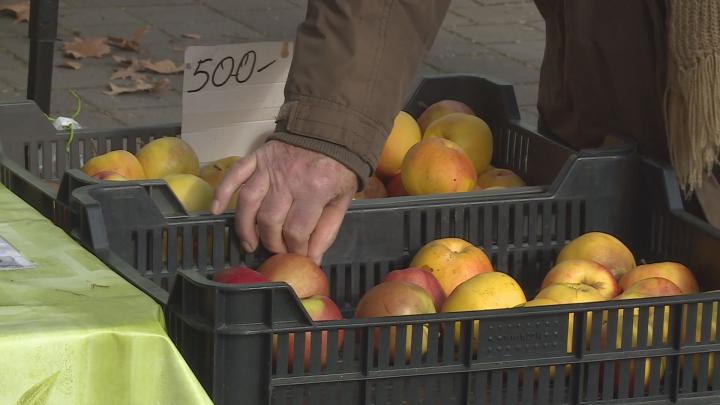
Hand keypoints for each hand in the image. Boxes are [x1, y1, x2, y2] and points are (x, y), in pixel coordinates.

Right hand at [211, 140, 357, 263]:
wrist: (332, 130)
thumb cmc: (339, 168)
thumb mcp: (342, 200)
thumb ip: (327, 230)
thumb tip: (312, 259)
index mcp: (315, 189)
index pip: (297, 230)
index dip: (296, 248)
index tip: (298, 255)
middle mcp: (289, 179)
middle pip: (270, 221)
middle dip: (273, 242)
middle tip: (277, 250)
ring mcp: (270, 167)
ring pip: (249, 203)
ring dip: (246, 228)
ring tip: (250, 245)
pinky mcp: (257, 157)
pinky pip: (235, 175)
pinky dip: (222, 192)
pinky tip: (216, 210)